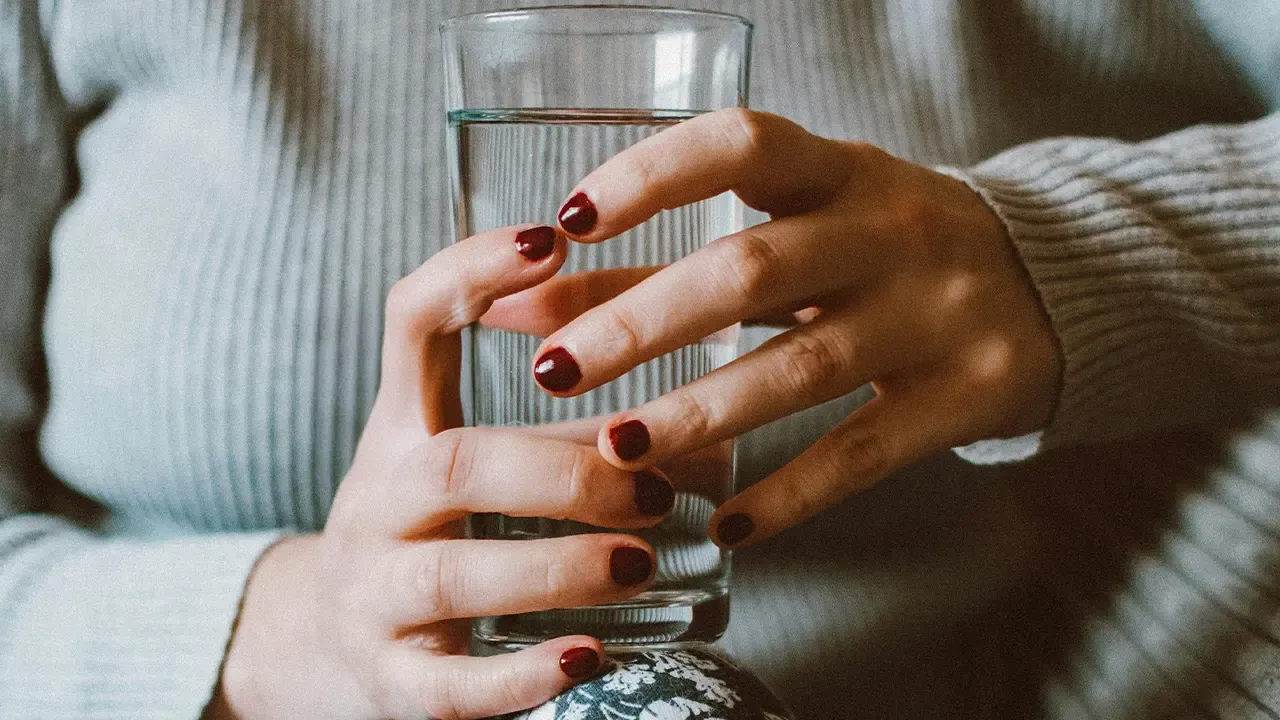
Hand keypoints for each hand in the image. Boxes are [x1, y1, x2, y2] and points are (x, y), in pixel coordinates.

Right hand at [212, 225, 673, 719]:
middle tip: (658, 489)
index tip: (552, 238)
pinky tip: (590, 659)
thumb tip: (708, 432)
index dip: (470, 273)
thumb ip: (571, 439)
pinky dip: (522, 675)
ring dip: (559, 565)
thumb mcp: (482, 471)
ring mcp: (371, 595)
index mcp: (400, 429)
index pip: (410, 324)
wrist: (335, 644)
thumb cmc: (437, 535)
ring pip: (454, 573)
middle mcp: (375, 502)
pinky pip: (449, 687)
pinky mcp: (390, 681)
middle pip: (456, 465)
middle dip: (565, 471)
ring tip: (641, 564)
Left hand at [530, 108, 1061, 548]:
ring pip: (802, 366)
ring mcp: (938, 313)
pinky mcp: (968, 395)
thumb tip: (529, 300)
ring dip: (699, 412)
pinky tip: (724, 526)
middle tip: (554, 371)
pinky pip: (864, 453)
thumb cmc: (886, 250)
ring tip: (615, 450)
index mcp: (842, 170)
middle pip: (751, 269)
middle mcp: (893, 230)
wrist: (1060, 286)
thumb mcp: (798, 230)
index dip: (651, 176)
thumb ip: (664, 260)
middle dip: (642, 322)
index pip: (740, 145)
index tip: (568, 221)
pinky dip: (789, 494)